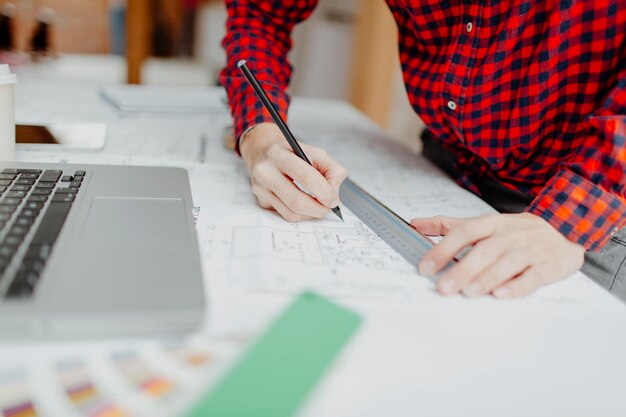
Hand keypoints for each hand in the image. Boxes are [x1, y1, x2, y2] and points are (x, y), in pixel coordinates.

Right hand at [240, 123, 346, 221]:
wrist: (262, 151)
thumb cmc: (292, 153)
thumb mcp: (315, 152)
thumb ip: (332, 169)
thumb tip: (334, 193)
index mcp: (279, 154)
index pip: (306, 176)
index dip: (324, 191)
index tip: (334, 200)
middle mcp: (265, 172)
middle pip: (297, 201)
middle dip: (318, 209)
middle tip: (329, 208)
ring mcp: (260, 189)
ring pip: (291, 213)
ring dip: (311, 215)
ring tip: (319, 207)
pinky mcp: (261, 201)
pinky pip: (285, 215)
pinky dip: (301, 214)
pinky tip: (305, 205)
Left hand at [410, 213, 585, 297]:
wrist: (565, 228)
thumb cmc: (515, 231)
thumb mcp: (483, 223)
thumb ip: (449, 225)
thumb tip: (415, 224)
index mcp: (491, 223)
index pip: (464, 232)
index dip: (443, 248)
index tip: (425, 266)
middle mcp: (510, 234)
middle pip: (485, 250)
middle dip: (463, 269)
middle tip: (444, 287)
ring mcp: (531, 249)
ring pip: (508, 262)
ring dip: (488, 277)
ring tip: (469, 292)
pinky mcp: (550, 265)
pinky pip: (534, 276)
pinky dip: (518, 286)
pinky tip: (501, 295)